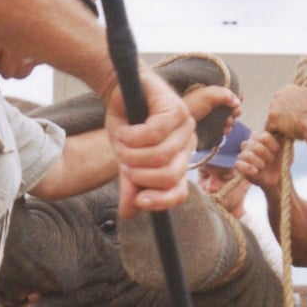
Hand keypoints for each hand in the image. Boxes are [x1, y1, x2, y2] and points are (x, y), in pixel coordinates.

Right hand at [105, 66, 195, 218]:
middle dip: (138, 174)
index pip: (179, 192)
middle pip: (168, 176)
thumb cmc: (126, 125)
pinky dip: (131, 137)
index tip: (140, 201)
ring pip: (160, 156)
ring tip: (121, 144)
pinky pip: (153, 134)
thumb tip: (128, 214)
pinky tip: (123, 131)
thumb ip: (131, 185)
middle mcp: (187, 146)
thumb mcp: (127, 161)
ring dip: (131, 154)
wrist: (118, 92)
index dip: (160, 201)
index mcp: (179, 162)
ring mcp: (185, 126)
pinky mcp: (175, 109)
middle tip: (123, 161)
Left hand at [181, 84, 240, 125]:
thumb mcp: (207, 94)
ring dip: (231, 121)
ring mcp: (213, 116)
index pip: (231, 91)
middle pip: (232, 106)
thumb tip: (237, 101)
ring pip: (229, 118)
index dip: (237, 96)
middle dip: (235, 111)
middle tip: (232, 113)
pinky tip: (224, 130)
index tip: (237, 102)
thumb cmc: (190, 105)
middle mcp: (214, 103)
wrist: (177, 122)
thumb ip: (224, 94)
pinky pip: (224, 129)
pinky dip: (226, 129)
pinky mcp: (211, 128)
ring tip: (226, 122)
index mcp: (213, 91)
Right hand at [235, 131, 284, 196]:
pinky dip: (247, 168)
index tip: (277, 150)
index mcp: (260, 137)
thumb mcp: (286, 147)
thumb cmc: (281, 161)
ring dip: (258, 161)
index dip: (270, 143)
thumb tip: (281, 126)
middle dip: (265, 153)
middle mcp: (250, 144)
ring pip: (246, 154)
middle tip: (271, 160)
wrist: (279, 177)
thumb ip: (284, 135)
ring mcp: (244, 155)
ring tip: (263, 166)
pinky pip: (238, 164)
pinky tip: (256, 171)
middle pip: (254, 145)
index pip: (262, 135)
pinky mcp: (240, 166)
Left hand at [266, 84, 306, 140]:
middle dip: (281, 116)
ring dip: (278, 125)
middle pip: (276, 107)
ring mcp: (275, 104)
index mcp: (291, 88)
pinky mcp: (272, 116)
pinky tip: (282, 138)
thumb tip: (303, 98)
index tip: (292, 116)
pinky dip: (275, 133)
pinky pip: (269, 127)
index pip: (283, 98)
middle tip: (289, 125)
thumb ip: (304, 96)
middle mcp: (281, 93)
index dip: (287, 109)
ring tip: (287, 132)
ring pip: (272, 117)